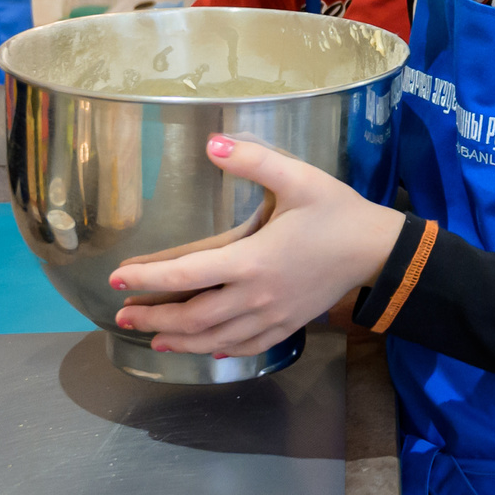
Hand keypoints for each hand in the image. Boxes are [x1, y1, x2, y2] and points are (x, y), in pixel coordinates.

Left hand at [110, 135, 403, 358]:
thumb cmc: (337, 212)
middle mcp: (256, 296)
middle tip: (122, 314)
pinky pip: (246, 346)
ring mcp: (272, 317)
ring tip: (151, 338)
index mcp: (252, 261)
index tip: (117, 278)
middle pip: (193, 317)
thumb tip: (212, 143)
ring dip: (179, 340)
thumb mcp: (298, 178)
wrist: (377, 251)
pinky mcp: (288, 326)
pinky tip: (206, 349)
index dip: (148, 278)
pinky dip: (219, 351)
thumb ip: (252, 160)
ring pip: (214, 339)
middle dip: (153, 317)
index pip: (187, 274)